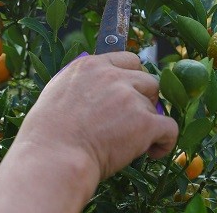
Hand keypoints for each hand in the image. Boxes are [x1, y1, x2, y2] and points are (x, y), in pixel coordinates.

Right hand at [16, 51, 177, 179]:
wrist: (53, 158)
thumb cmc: (46, 136)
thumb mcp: (57, 94)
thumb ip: (81, 84)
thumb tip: (95, 88)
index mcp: (89, 66)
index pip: (127, 59)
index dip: (132, 78)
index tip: (130, 94)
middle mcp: (112, 76)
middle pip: (147, 79)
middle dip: (145, 98)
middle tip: (134, 119)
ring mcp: (129, 98)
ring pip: (155, 106)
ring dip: (148, 122)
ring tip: (134, 142)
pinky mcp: (144, 122)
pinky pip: (170, 128)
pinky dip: (165, 142)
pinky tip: (153, 152)